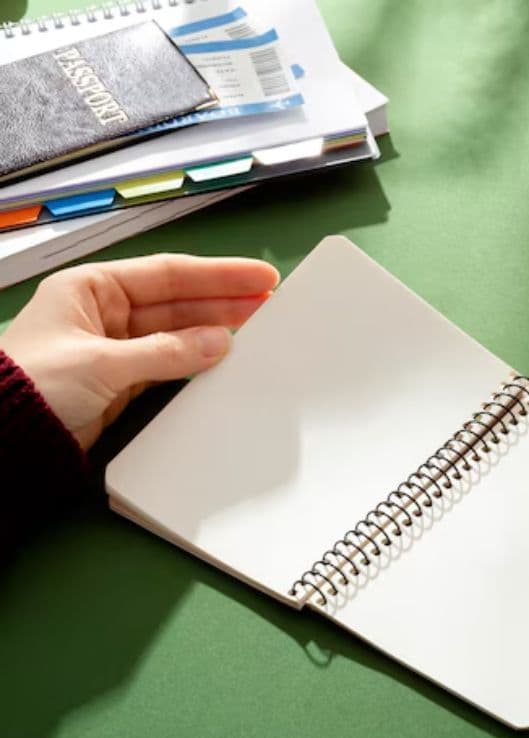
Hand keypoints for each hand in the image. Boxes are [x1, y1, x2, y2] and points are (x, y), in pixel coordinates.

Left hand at [0, 254, 278, 448]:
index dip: (218, 275)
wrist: (2, 441)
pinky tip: (227, 358)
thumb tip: (221, 343)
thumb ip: (167, 352)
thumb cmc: (37, 386)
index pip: (167, 274)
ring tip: (260, 328)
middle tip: (272, 303)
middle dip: (224, 301)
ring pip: (177, 332)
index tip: (261, 277)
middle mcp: (105, 312)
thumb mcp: (102, 363)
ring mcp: (114, 347)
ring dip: (215, 331)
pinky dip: (197, 362)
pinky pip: (170, 363)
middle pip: (177, 301)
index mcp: (91, 288)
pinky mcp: (120, 381)